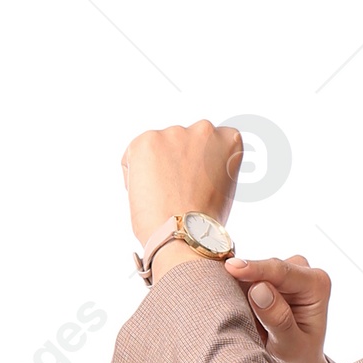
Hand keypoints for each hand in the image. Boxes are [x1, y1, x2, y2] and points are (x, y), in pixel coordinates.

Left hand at [121, 119, 242, 236]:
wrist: (184, 233)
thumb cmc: (204, 224)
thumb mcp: (224, 188)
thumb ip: (211, 168)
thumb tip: (192, 168)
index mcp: (228, 139)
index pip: (213, 142)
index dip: (202, 165)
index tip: (198, 184)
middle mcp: (204, 129)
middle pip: (183, 143)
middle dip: (177, 163)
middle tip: (178, 192)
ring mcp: (174, 133)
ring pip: (158, 148)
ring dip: (156, 168)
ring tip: (162, 198)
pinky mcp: (146, 140)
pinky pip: (133, 156)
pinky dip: (135, 175)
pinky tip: (147, 195)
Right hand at [224, 253, 332, 362]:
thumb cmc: (299, 359)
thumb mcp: (291, 347)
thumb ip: (278, 319)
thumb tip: (259, 289)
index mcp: (316, 284)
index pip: (281, 272)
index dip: (255, 269)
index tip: (231, 268)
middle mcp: (301, 272)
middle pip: (263, 269)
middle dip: (243, 282)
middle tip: (225, 307)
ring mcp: (282, 273)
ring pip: (250, 272)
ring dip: (237, 288)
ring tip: (236, 316)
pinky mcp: (264, 278)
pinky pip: (242, 279)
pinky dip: (234, 291)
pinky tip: (231, 307)